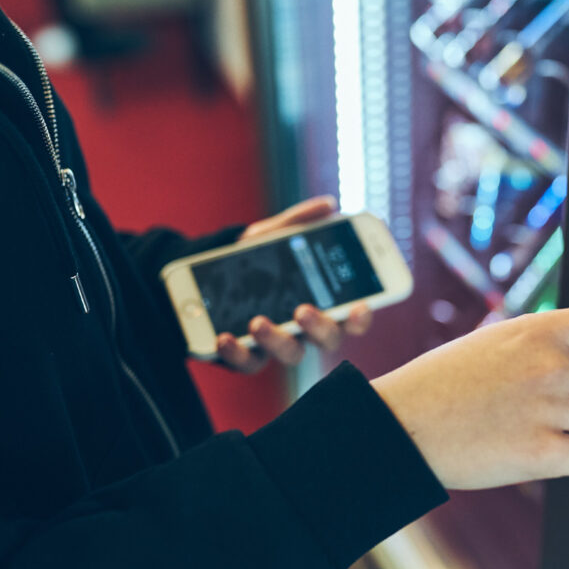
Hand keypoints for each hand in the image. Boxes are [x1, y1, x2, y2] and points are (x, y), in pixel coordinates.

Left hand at [215, 196, 373, 372]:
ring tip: (257, 321)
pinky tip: (224, 337)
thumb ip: (299, 222)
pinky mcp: (248, 356)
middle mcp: (307, 328)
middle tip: (303, 310)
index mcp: (324, 301)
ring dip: (277, 340)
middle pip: (328, 339)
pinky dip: (237, 353)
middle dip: (320, 327)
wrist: (207, 279)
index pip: (353, 315)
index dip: (361, 316)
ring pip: (292, 354)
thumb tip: (328, 205)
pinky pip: (248, 363)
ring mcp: (279, 344)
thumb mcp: (273, 236)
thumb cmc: (255, 261)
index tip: (360, 307)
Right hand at [371, 293, 568, 489]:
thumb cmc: (443, 383)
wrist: (400, 425)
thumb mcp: (492, 341)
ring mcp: (547, 408)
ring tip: (541, 428)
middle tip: (568, 404)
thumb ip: (542, 341)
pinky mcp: (541, 453)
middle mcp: (550, 364)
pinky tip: (554, 454)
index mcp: (539, 329)